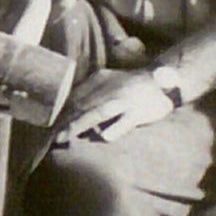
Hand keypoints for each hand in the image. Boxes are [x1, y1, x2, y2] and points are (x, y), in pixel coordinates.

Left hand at [54, 67, 176, 144]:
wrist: (163, 82)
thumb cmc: (131, 86)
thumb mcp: (109, 80)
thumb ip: (91, 91)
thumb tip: (69, 110)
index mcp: (101, 78)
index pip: (76, 96)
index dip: (63, 111)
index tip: (53, 124)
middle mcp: (112, 88)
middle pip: (84, 105)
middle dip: (66, 122)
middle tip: (54, 136)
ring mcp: (125, 100)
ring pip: (98, 113)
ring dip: (80, 125)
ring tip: (66, 137)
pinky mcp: (138, 112)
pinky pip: (122, 123)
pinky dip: (111, 131)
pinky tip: (103, 137)